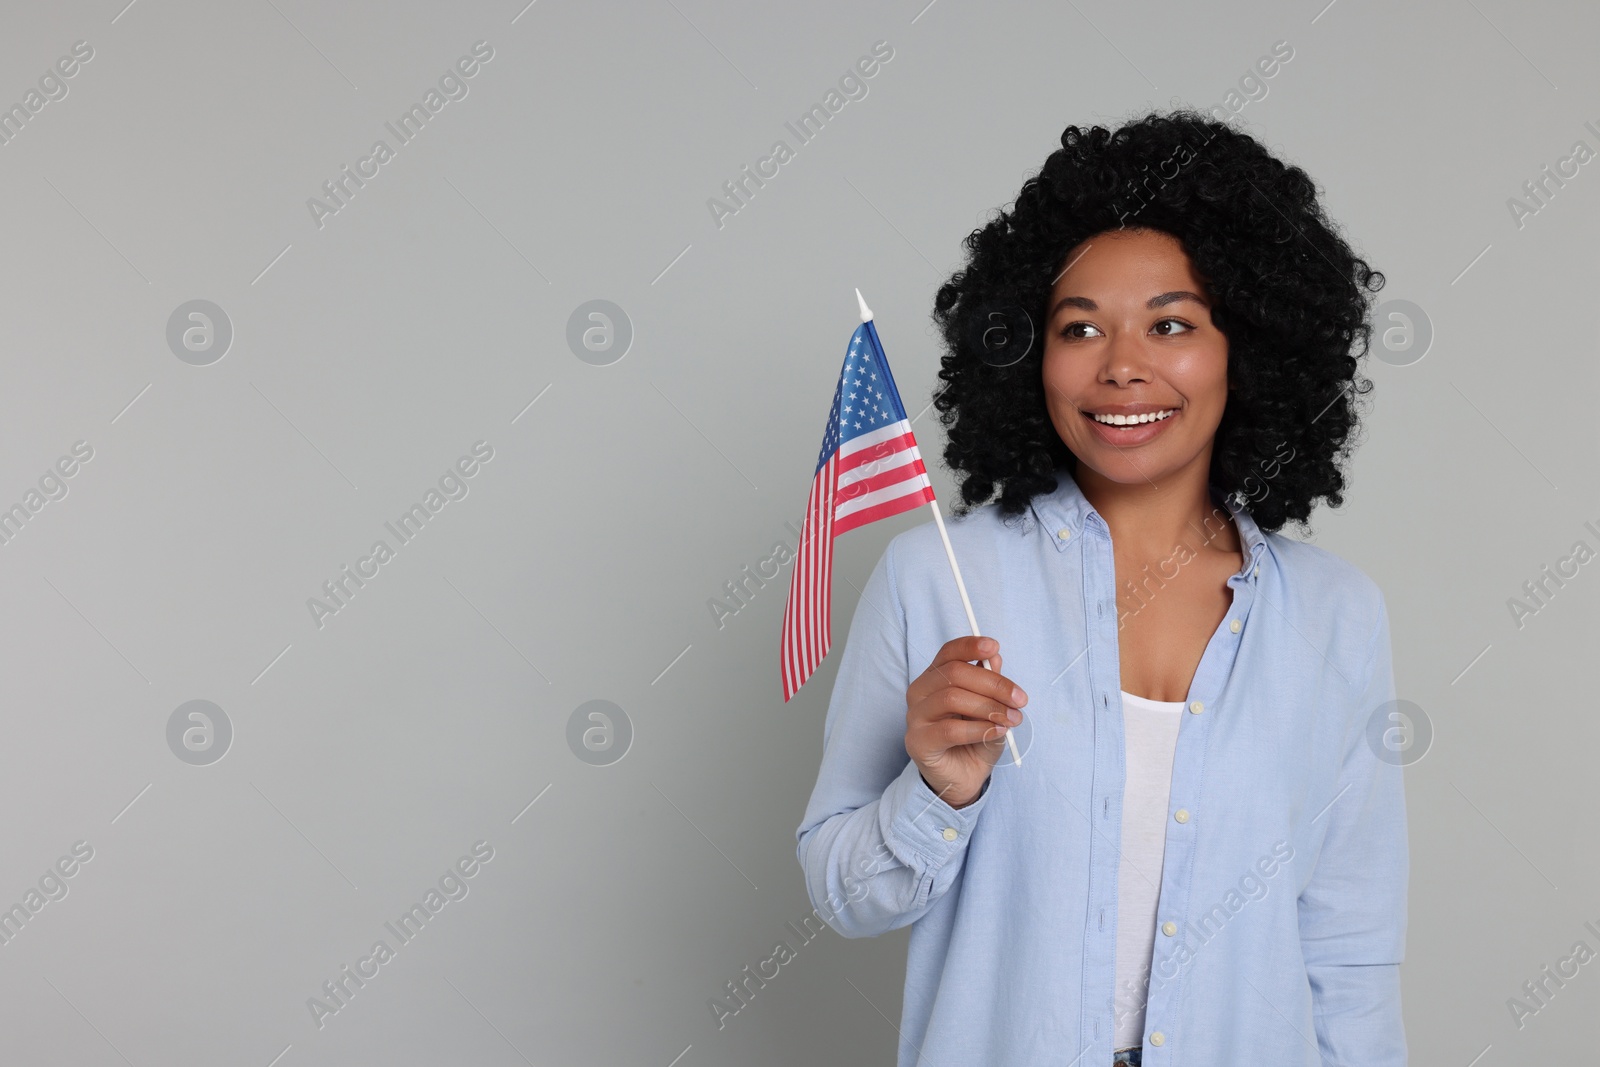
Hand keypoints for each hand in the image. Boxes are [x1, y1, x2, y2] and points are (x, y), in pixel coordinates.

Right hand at [904, 637, 1025, 809]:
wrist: (964, 778)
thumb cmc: (976, 739)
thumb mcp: (990, 708)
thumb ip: (990, 684)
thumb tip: (994, 658)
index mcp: (935, 678)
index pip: (948, 653)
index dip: (970, 645)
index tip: (994, 646)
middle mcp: (920, 692)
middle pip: (953, 673)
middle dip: (993, 684)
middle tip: (1020, 699)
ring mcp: (915, 717)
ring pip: (952, 698)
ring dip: (989, 708)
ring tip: (1012, 720)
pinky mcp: (918, 742)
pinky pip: (950, 730)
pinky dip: (979, 729)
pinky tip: (997, 732)